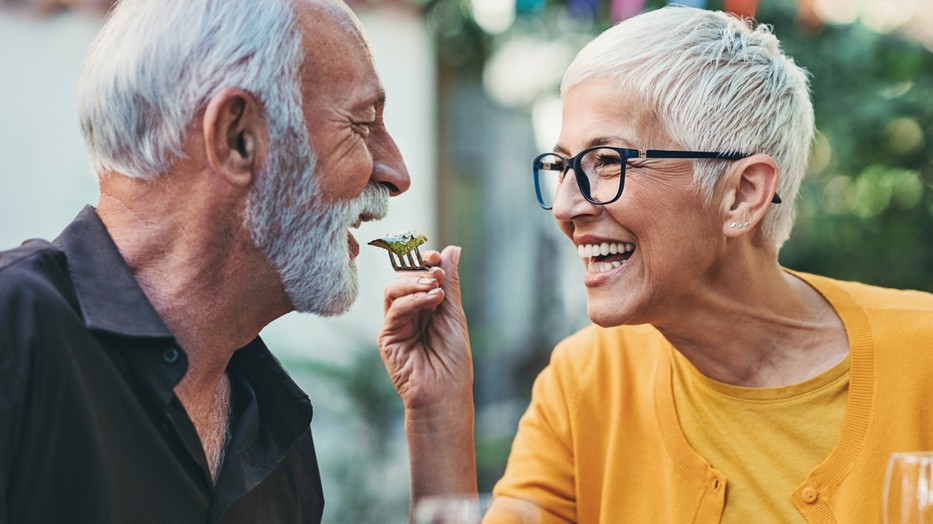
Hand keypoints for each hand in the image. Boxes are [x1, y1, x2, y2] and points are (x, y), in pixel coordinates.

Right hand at [379, 245, 477, 499]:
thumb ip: (450, 283)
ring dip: (414, 282)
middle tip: (436, 272)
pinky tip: (432, 300)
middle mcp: (407, 313)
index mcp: (424, 307)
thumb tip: (452, 249)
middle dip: (419, 270)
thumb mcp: (454, 314)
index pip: (417, 275)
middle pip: (402, 278)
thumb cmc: (453, 360)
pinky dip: (413, 299)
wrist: (446, 394)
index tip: (437, 258)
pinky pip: (394, 309)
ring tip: (435, 286)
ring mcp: (395, 325)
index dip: (424, 263)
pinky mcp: (387, 337)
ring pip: (392, 290)